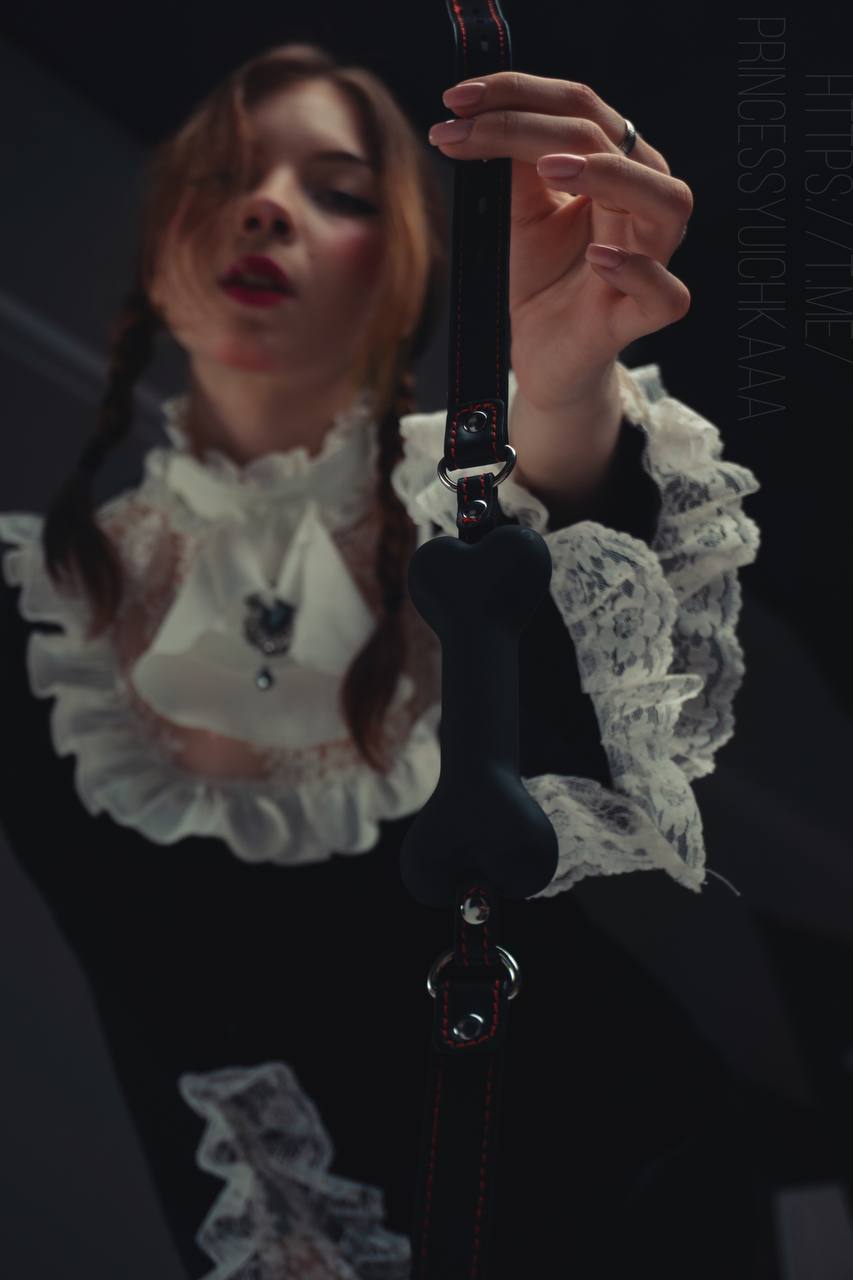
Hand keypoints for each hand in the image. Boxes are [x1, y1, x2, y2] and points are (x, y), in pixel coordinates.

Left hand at [429, 72, 692, 413]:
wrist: (540, 355)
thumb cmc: (538, 280)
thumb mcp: (517, 213)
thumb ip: (515, 166)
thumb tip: (488, 112)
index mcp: (616, 170)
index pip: (581, 110)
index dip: (520, 94)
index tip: (456, 99)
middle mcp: (642, 206)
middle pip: (615, 140)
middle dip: (539, 123)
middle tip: (472, 127)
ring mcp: (651, 261)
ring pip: (667, 202)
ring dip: (612, 176)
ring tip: (552, 170)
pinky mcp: (641, 317)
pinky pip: (666, 293)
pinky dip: (637, 271)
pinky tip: (598, 257)